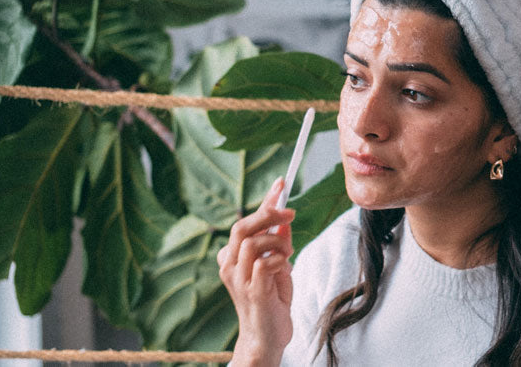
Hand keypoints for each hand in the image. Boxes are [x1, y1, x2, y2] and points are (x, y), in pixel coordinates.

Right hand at [218, 177, 295, 365]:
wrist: (267, 337)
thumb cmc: (272, 300)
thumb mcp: (278, 265)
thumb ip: (278, 243)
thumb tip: (284, 220)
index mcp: (233, 256)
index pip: (246, 221)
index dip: (264, 200)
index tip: (281, 183)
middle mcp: (230, 265)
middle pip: (242, 227)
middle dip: (268, 214)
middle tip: (291, 213)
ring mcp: (238, 279)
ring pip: (253, 243)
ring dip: (277, 243)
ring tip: (288, 255)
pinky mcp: (252, 292)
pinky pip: (266, 264)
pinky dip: (280, 261)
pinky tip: (284, 270)